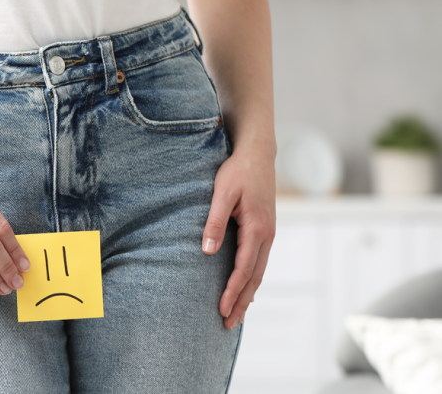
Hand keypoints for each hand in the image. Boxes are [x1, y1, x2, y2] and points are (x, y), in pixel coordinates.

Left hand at [202, 146, 275, 329]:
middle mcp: (267, 235)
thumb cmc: (238, 171)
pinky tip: (245, 290)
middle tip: (228, 324)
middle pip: (255, 278)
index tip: (222, 309)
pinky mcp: (265, 230)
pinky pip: (259, 262)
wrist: (258, 153)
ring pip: (259, 272)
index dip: (233, 291)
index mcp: (258, 228)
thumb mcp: (222, 193)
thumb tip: (207, 251)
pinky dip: (252, 280)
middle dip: (241, 302)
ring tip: (235, 315)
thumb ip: (214, 221)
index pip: (244, 269)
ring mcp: (269, 234)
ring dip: (247, 294)